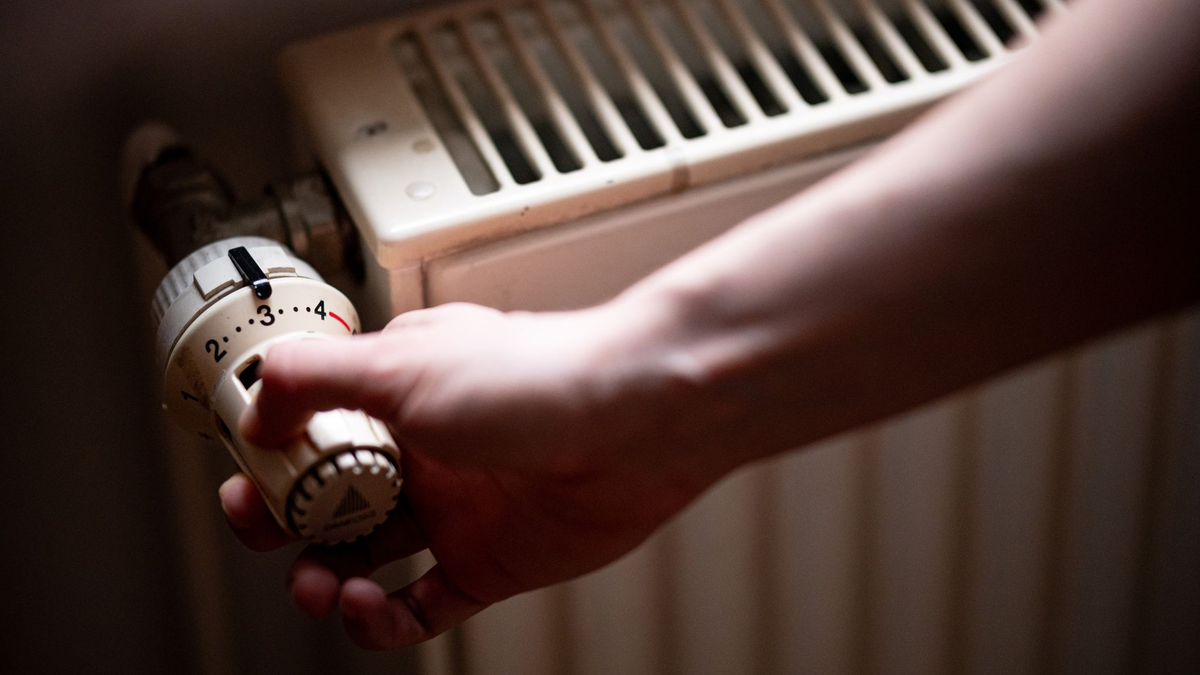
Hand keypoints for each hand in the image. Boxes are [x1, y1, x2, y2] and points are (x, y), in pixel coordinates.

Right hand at [220, 302, 721, 649]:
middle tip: (264, 526)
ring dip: (324, 575)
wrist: (635, 418)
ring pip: (367, 555)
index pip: (313, 422)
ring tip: (315, 581)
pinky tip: (363, 605)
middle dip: (285, 517)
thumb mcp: (401, 362)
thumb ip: (316, 378)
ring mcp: (457, 509)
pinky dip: (381, 617)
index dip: (272, 451)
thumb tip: (256, 404)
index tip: (246, 471)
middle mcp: (426, 449)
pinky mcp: (489, 561)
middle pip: (331, 494)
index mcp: (400, 391)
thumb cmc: (538, 375)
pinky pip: (420, 603)